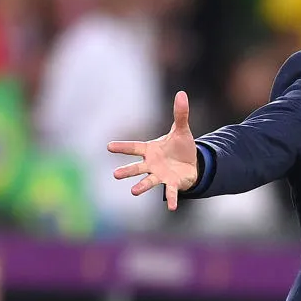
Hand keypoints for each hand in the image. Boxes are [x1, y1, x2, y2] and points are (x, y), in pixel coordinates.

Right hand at [108, 91, 197, 210]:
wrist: (192, 163)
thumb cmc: (181, 147)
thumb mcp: (182, 130)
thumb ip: (180, 114)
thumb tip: (182, 93)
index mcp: (151, 150)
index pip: (134, 147)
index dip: (122, 147)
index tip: (108, 146)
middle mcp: (152, 164)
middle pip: (137, 167)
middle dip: (127, 171)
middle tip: (115, 175)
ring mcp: (160, 175)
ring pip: (148, 181)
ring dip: (141, 186)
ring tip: (133, 191)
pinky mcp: (171, 183)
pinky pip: (170, 192)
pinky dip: (171, 199)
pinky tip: (172, 207)